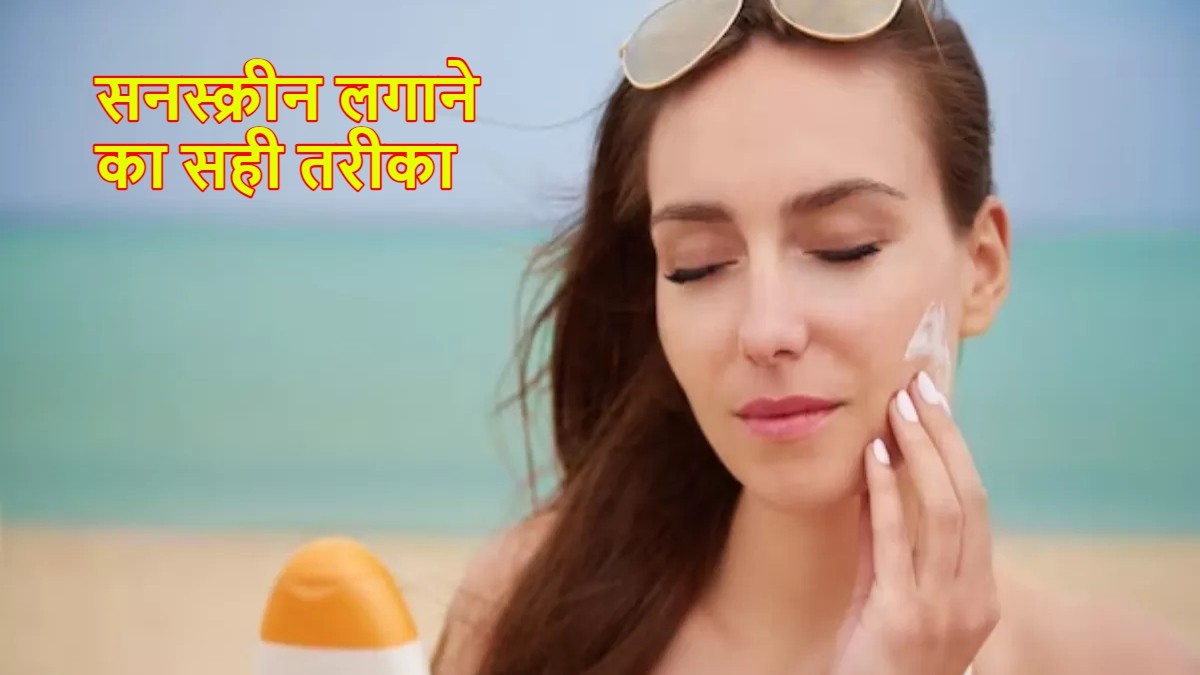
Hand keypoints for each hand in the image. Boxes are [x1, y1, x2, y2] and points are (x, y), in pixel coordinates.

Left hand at [830, 370, 999, 674]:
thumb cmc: (881, 660)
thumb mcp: (896, 598)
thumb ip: (891, 548)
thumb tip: (877, 480)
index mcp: (980, 593)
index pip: (976, 506)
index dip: (957, 452)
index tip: (935, 405)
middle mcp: (973, 598)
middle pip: (969, 499)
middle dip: (945, 438)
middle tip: (919, 387)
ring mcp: (944, 608)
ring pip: (943, 512)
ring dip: (921, 452)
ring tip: (898, 408)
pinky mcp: (904, 616)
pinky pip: (897, 541)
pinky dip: (887, 493)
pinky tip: (874, 457)